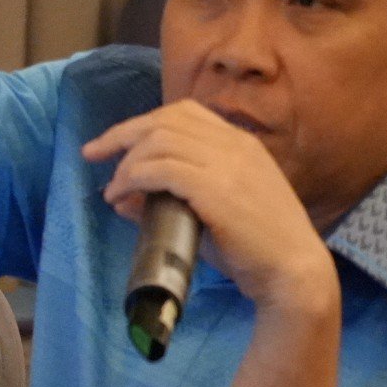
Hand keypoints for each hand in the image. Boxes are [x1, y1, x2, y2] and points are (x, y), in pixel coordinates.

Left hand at [82, 101, 336, 315]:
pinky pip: (161, 168)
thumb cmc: (253, 250)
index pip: (184, 113)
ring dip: (126, 162)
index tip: (114, 143)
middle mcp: (235, 145)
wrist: (293, 274)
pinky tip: (121, 196)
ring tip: (112, 189)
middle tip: (93, 154)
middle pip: (164, 119)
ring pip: (159, 140)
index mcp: (240, 144)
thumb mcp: (208, 215)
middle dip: (121, 134)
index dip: (142, 123)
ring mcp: (228, 163)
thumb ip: (168, 200)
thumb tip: (121, 198)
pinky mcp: (217, 187)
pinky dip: (133, 178)